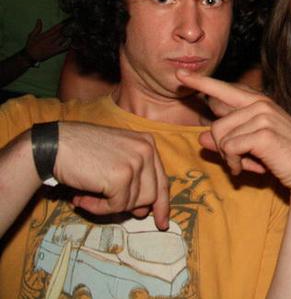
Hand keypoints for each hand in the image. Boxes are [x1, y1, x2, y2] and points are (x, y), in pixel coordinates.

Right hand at [24, 20, 69, 61]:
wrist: (30, 57)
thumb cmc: (31, 46)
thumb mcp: (32, 36)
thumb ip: (37, 28)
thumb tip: (39, 20)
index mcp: (45, 36)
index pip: (54, 29)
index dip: (61, 25)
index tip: (65, 22)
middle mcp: (50, 41)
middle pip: (60, 33)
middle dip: (66, 29)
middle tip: (72, 25)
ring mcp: (53, 47)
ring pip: (63, 39)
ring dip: (68, 35)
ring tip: (74, 31)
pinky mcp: (55, 52)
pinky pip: (64, 48)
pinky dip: (69, 44)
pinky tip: (72, 41)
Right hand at [55, 122, 169, 229]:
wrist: (53, 145)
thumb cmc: (80, 152)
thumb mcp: (115, 159)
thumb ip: (133, 178)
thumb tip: (144, 210)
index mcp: (147, 143)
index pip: (161, 179)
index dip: (162, 203)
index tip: (162, 221)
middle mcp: (146, 150)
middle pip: (153, 194)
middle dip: (134, 207)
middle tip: (111, 210)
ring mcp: (136, 162)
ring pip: (135, 203)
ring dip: (110, 206)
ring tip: (87, 197)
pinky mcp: (122, 176)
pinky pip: (117, 206)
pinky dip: (98, 209)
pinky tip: (82, 199)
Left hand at [177, 70, 290, 192]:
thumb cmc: (287, 159)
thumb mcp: (254, 147)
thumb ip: (229, 139)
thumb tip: (202, 137)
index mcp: (261, 102)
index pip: (226, 89)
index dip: (202, 82)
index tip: (181, 75)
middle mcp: (261, 104)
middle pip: (217, 123)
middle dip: (222, 148)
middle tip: (238, 161)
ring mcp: (263, 116)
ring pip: (220, 136)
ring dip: (228, 158)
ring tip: (245, 165)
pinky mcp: (263, 133)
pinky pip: (229, 148)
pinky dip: (233, 164)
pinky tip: (246, 170)